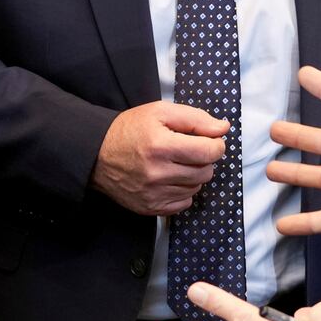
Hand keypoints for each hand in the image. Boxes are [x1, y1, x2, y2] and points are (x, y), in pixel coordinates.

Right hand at [91, 101, 227, 214]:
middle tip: (188, 150)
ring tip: (175, 163)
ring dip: (193, 175)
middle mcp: (157, 173)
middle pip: (206, 172)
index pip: (209, 152)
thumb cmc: (130, 129)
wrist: (97, 154)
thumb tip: (223, 128)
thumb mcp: (160, 112)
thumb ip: (196, 118)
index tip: (210, 140)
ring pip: (196, 188)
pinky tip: (169, 178)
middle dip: (204, 159)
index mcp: (160, 145)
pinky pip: (184, 203)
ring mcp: (153, 194)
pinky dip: (182, 191)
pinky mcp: (150, 208)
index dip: (216, 144)